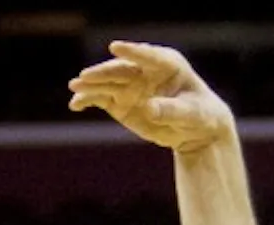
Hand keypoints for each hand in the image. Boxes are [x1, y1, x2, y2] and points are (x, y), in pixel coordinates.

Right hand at [68, 41, 232, 152]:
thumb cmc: (199, 114)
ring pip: (106, 82)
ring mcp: (130, 85)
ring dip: (90, 85)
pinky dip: (87, 101)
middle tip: (84, 77)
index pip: (147, 56)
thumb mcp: (191, 114)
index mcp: (167, 64)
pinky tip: (75, 105)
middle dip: (102, 73)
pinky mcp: (120, 101)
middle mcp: (144, 70)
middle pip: (121, 69)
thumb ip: (171, 110)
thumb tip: (149, 108)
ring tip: (74, 89)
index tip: (114, 47)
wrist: (193, 128)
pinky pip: (100, 98)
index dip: (132, 52)